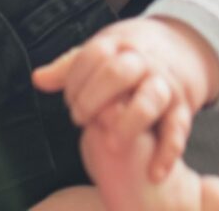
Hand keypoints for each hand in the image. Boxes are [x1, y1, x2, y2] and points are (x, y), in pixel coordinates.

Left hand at [33, 17, 218, 180]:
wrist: (179, 47)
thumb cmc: (128, 57)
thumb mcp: (102, 52)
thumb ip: (69, 68)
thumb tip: (37, 79)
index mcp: (119, 46)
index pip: (93, 55)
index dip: (75, 79)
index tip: (68, 98)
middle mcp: (143, 62)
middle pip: (119, 72)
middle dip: (95, 97)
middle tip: (80, 117)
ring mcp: (163, 84)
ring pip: (150, 99)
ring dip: (130, 121)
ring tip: (113, 144)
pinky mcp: (181, 108)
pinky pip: (178, 129)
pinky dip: (168, 152)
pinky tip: (154, 172)